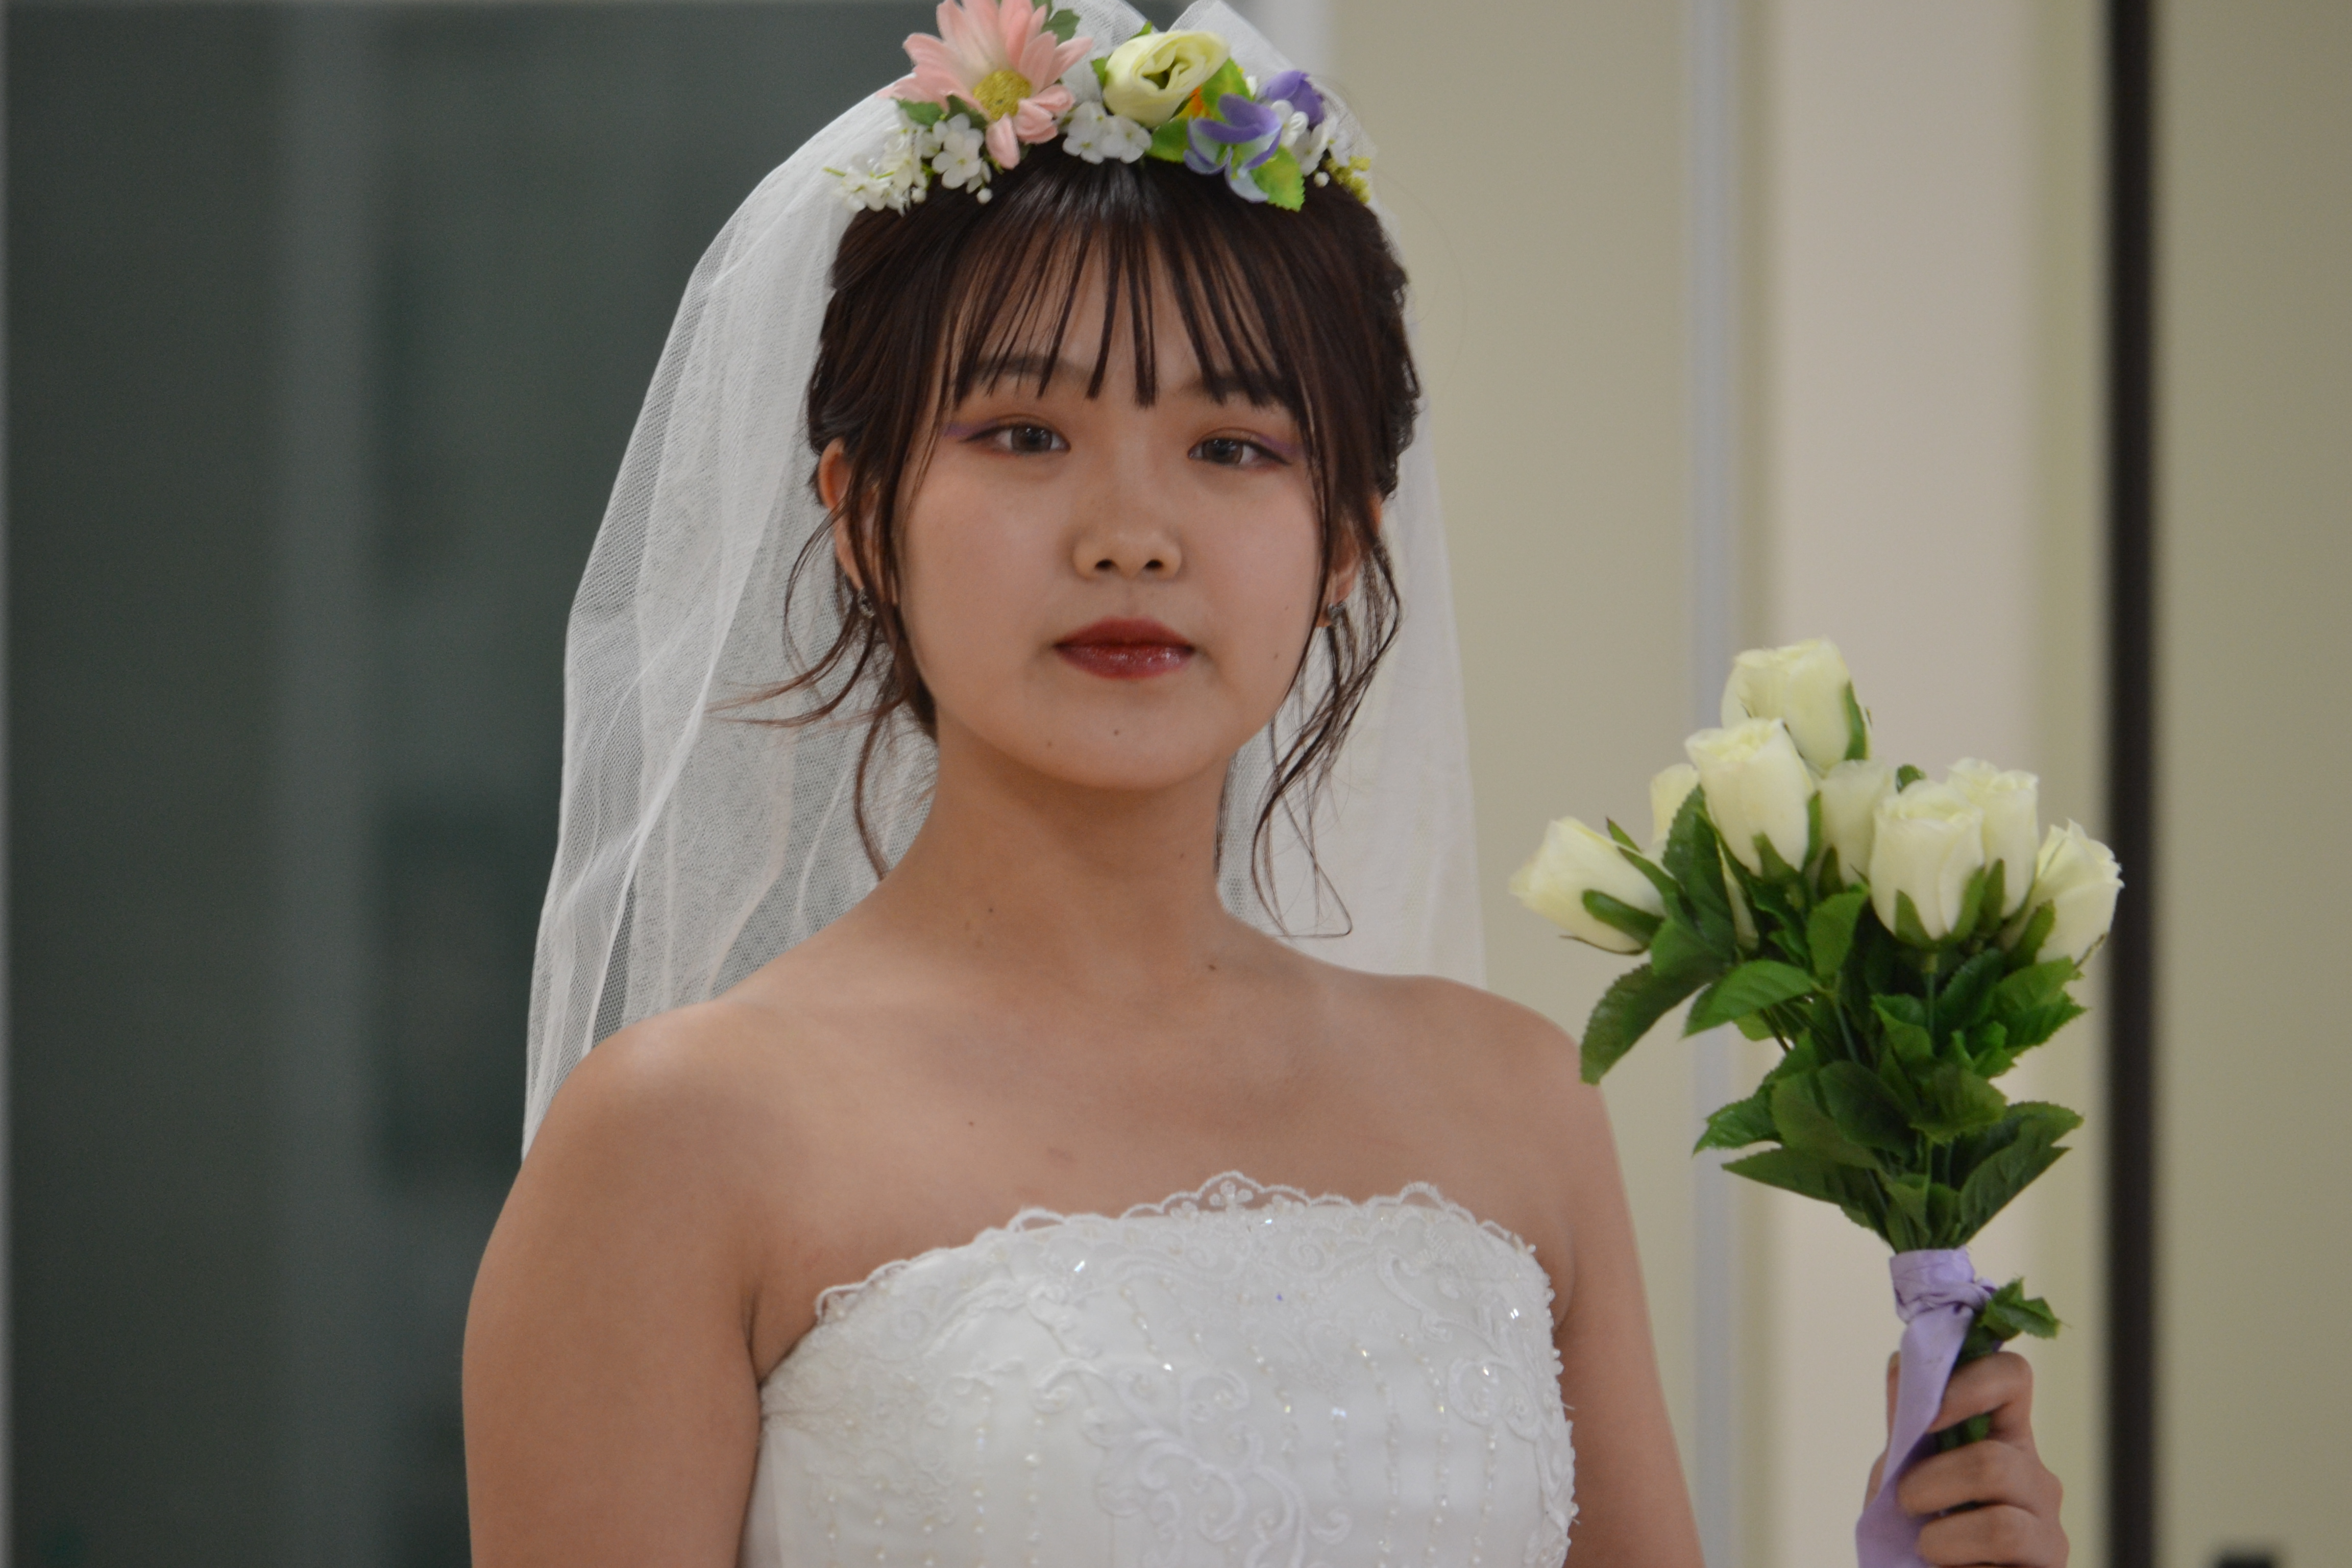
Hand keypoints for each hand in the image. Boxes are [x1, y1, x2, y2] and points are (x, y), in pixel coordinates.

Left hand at [1866, 1351, 2067, 1566]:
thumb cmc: (1917, 1531)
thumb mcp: (1901, 1471)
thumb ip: (1907, 1423)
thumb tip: (1901, 1361)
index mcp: (2003, 1437)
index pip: (2011, 1376)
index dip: (1970, 1380)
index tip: (1926, 1413)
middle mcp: (2035, 1474)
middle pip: (1995, 1454)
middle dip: (1932, 1478)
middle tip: (1906, 1501)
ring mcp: (2048, 1521)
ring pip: (1998, 1486)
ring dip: (1939, 1514)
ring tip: (1924, 1541)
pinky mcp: (2050, 1560)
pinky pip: (2003, 1535)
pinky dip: (1953, 1547)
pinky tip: (1945, 1562)